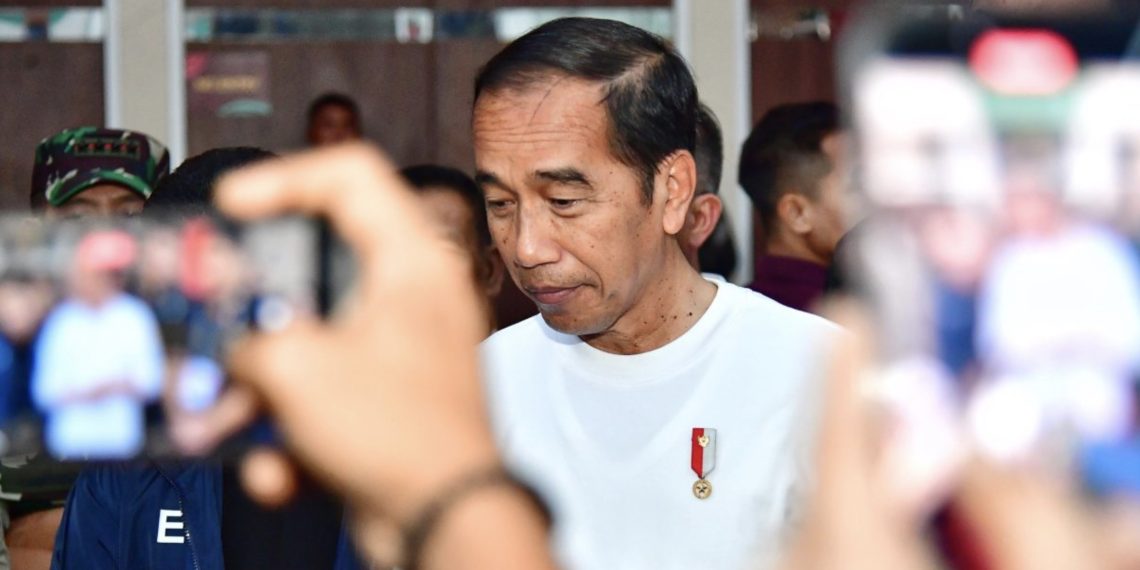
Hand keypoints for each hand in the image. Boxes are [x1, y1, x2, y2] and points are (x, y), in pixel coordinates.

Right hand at [214, 144, 498, 522]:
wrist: (447, 524)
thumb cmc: (402, 437)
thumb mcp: (298, 370)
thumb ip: (250, 340)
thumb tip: (235, 348)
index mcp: (411, 264)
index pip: (352, 176)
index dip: (285, 177)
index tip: (233, 206)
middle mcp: (414, 300)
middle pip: (320, 267)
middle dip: (256, 304)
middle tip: (215, 314)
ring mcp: (404, 354)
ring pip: (314, 343)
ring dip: (260, 385)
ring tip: (221, 422)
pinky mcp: (389, 405)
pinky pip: (324, 401)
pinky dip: (292, 436)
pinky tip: (282, 473)